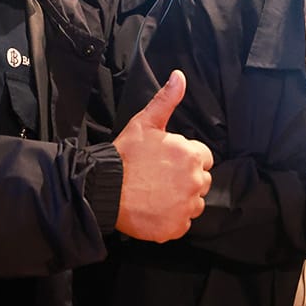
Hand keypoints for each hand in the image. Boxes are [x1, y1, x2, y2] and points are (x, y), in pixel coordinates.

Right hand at [113, 70, 213, 241]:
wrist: (103, 189)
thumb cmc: (124, 156)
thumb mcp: (145, 123)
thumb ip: (166, 100)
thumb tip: (179, 77)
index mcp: (191, 155)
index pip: (202, 158)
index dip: (185, 158)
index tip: (167, 162)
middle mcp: (195, 182)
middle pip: (201, 181)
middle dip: (185, 179)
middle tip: (159, 178)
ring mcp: (186, 207)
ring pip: (194, 203)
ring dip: (180, 199)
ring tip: (155, 194)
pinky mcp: (176, 227)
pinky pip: (182, 223)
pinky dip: (171, 219)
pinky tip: (154, 209)